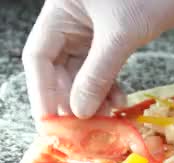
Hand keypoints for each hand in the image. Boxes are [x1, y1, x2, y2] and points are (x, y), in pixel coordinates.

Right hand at [22, 0, 173, 118]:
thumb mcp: (121, 36)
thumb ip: (98, 74)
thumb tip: (80, 111)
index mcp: (60, 9)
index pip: (38, 56)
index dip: (43, 91)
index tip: (52, 122)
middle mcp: (70, 19)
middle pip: (58, 68)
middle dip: (72, 98)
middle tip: (84, 125)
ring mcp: (90, 29)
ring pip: (81, 72)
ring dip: (92, 96)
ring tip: (106, 115)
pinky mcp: (111, 37)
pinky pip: (101, 69)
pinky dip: (108, 86)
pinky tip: (119, 100)